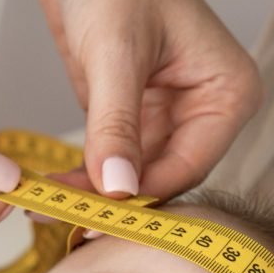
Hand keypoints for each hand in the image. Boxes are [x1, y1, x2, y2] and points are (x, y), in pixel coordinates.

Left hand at [36, 0, 261, 199]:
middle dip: (112, 203)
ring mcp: (169, 123)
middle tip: (63, 221)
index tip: (93, 217)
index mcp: (227, 95)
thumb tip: (117, 189)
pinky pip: (113, 166)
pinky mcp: (135, 125)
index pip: (187, 167)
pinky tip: (54, 192)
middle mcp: (205, 116)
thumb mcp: (116, 51)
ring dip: (93, 198)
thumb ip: (116, 123)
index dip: (140, 197)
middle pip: (161, 180)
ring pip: (134, 181)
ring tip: (46, 210)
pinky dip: (85, 180)